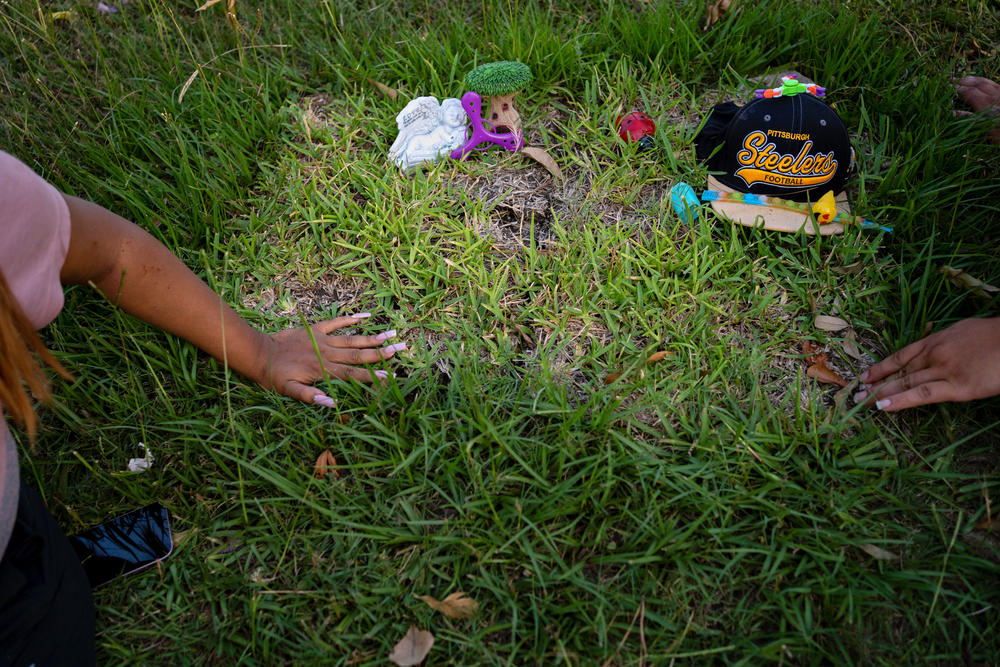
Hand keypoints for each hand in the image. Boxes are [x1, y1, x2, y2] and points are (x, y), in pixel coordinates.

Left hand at [258, 313, 404, 406]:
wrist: (258, 352)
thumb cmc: (273, 376)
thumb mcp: (289, 391)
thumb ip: (310, 396)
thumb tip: (333, 404)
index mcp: (323, 370)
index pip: (352, 374)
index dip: (371, 376)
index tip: (389, 376)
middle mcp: (327, 354)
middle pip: (358, 354)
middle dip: (381, 353)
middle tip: (401, 349)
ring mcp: (322, 340)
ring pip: (352, 338)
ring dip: (372, 337)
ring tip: (392, 334)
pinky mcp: (315, 329)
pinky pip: (336, 322)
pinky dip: (351, 319)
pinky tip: (366, 316)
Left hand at [854, 317, 999, 410]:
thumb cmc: (997, 336)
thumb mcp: (965, 331)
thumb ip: (947, 342)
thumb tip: (938, 349)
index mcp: (936, 339)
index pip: (901, 355)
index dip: (882, 367)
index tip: (866, 375)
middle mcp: (934, 354)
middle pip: (899, 371)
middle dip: (876, 383)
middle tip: (855, 393)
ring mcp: (944, 370)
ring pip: (906, 383)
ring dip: (881, 393)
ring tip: (861, 402)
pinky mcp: (958, 387)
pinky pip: (923, 395)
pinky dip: (901, 401)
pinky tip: (883, 407)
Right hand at [954, 76, 999, 143]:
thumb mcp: (983, 129)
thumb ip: (967, 118)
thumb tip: (951, 112)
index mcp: (984, 104)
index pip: (968, 92)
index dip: (957, 89)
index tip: (947, 87)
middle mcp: (994, 95)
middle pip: (977, 83)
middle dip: (963, 80)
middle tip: (952, 80)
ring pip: (987, 81)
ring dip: (974, 79)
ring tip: (965, 78)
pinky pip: (996, 84)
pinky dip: (986, 82)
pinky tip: (984, 84)